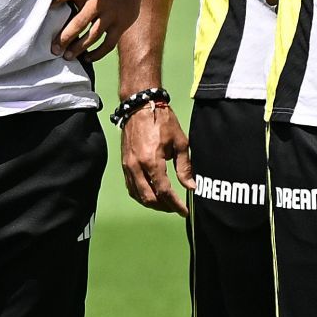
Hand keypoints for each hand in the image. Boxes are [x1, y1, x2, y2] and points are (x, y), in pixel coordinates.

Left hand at [52, 0, 145, 61]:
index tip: (45, 9)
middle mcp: (98, 2)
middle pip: (79, 22)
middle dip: (65, 38)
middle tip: (54, 50)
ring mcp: (110, 14)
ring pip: (93, 36)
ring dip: (79, 48)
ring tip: (67, 57)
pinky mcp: (120, 25)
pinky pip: (108, 44)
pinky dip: (97, 53)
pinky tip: (86, 58)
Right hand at [120, 100, 193, 215]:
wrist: (140, 106)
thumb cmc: (162, 120)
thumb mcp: (180, 142)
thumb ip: (185, 167)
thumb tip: (191, 186)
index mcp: (152, 161)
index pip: (164, 192)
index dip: (175, 204)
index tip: (184, 211)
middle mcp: (137, 167)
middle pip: (149, 198)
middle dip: (164, 207)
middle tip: (176, 207)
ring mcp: (128, 166)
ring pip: (138, 195)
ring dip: (152, 203)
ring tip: (166, 203)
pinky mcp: (124, 164)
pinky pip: (131, 187)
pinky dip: (141, 195)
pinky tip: (151, 194)